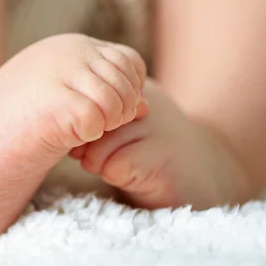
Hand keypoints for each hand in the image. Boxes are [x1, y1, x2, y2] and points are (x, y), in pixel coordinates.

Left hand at [69, 79, 249, 209]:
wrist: (205, 175)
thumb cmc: (153, 151)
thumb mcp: (126, 125)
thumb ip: (100, 115)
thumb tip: (60, 119)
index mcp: (134, 88)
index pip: (86, 97)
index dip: (80, 122)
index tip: (85, 140)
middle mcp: (144, 100)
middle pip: (88, 120)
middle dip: (84, 143)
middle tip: (94, 158)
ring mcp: (155, 126)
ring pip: (98, 143)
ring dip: (97, 162)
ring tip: (115, 167)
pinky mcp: (161, 157)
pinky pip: (115, 165)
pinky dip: (115, 176)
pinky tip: (133, 177)